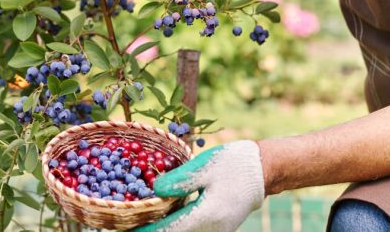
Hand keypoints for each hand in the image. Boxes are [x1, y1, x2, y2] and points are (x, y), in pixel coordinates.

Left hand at [133, 141, 264, 231]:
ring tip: (142, 222)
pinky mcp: (218, 228)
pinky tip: (162, 218)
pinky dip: (175, 227)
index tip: (126, 230)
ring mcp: (216, 231)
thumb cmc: (234, 164)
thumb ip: (180, 180)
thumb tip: (154, 190)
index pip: (168, 230)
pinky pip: (191, 231)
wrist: (263, 170)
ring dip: (164, 230)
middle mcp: (211, 230)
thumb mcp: (205, 166)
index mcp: (206, 216)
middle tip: (128, 225)